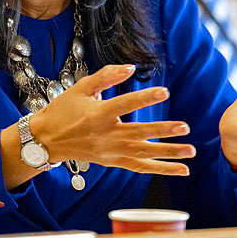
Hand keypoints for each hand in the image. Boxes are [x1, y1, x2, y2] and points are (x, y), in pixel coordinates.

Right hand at [29, 64, 194, 175]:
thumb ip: (107, 76)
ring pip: (143, 154)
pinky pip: (140, 167)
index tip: (164, 92)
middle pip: (139, 133)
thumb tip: (131, 68)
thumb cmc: (64, 110)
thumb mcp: (81, 88)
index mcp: (98, 114)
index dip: (145, 98)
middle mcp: (106, 135)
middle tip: (185, 128)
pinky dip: (161, 169)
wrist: (46, 140)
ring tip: (190, 152)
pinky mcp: (113, 161)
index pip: (126, 104)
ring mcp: (110, 151)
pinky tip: (180, 169)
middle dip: (163, 131)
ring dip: (168, 154)